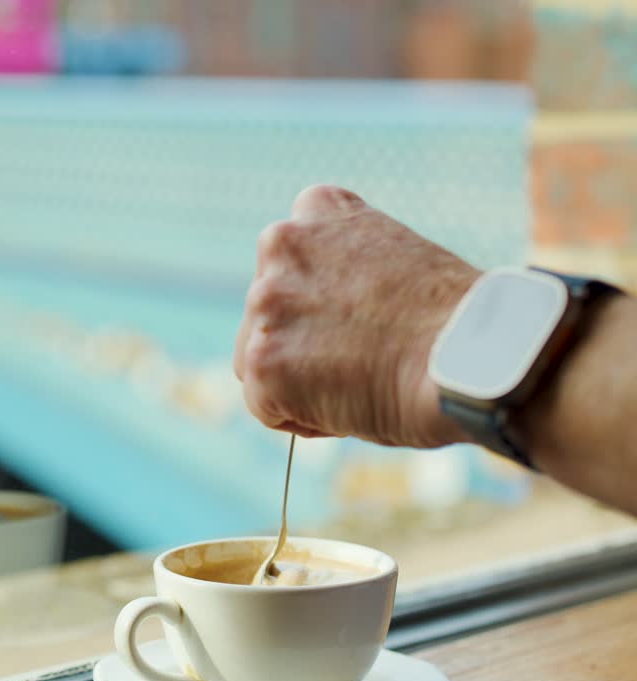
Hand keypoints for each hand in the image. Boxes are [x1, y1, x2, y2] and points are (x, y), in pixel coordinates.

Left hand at [234, 185, 479, 447]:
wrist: (475, 354)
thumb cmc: (454, 320)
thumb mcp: (395, 262)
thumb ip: (345, 275)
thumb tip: (322, 319)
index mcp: (317, 209)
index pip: (289, 266)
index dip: (322, 305)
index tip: (364, 320)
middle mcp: (280, 243)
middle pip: (267, 315)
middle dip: (304, 344)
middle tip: (364, 359)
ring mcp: (266, 301)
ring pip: (257, 360)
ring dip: (299, 382)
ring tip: (361, 381)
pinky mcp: (262, 359)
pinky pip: (266, 406)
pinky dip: (303, 418)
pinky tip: (352, 406)